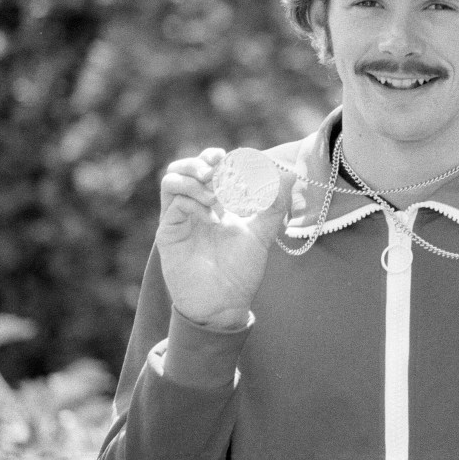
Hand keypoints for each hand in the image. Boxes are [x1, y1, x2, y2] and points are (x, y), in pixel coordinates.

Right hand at [156, 148, 292, 329]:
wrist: (224, 303)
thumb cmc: (241, 270)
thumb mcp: (262, 234)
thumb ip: (274, 206)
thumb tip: (289, 176)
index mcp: (215, 202)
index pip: (208, 165)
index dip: (217, 157)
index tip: (233, 160)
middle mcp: (194, 206)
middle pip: (186, 166)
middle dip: (202, 162)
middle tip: (219, 173)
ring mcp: (179, 218)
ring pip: (172, 179)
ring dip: (194, 179)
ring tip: (215, 196)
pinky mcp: (168, 232)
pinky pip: (172, 203)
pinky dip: (191, 200)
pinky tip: (209, 215)